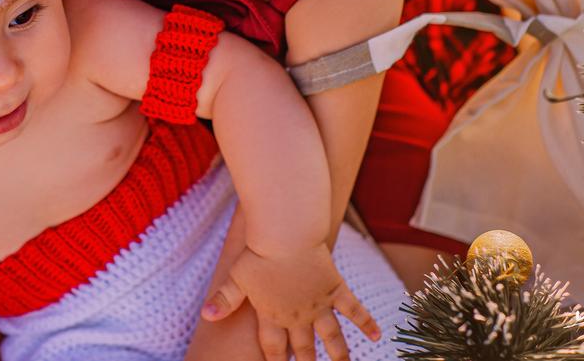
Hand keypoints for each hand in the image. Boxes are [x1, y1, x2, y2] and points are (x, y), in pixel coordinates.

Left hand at [201, 244, 379, 360]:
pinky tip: (378, 335)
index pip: (273, 348)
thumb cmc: (258, 253)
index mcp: (272, 315)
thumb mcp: (236, 278)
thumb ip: (223, 300)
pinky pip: (354, 309)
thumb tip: (205, 315)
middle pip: (303, 348)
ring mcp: (319, 304)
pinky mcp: (335, 288)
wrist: (286, 234)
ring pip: (332, 337)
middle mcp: (297, 316)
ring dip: (339, 354)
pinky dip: (367, 322)